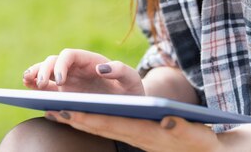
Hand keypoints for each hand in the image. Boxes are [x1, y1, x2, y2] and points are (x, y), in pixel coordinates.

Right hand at [23, 48, 144, 94]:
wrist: (129, 103)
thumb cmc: (130, 90)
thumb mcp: (132, 79)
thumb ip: (121, 70)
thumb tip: (101, 68)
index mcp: (90, 61)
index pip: (70, 55)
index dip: (62, 64)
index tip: (60, 80)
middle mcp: (76, 69)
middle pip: (54, 61)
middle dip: (45, 70)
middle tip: (42, 85)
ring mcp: (68, 80)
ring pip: (46, 71)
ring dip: (35, 74)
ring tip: (26, 81)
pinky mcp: (64, 93)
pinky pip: (46, 87)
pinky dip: (35, 84)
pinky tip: (27, 87)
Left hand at [45, 110, 222, 151]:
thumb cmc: (200, 140)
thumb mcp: (194, 132)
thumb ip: (180, 126)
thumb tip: (167, 119)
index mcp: (145, 133)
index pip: (112, 124)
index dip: (89, 118)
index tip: (69, 111)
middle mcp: (134, 136)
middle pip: (99, 126)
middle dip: (74, 118)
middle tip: (50, 110)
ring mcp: (132, 136)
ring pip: (99, 127)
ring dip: (77, 120)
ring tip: (54, 111)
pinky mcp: (134, 134)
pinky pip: (106, 127)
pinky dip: (89, 120)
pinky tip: (77, 114)